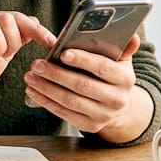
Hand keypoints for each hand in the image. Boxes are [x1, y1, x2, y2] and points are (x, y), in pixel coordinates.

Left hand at [23, 34, 143, 134]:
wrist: (118, 106)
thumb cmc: (112, 75)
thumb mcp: (120, 60)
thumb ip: (122, 46)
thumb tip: (130, 34)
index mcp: (126, 79)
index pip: (103, 68)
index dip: (83, 60)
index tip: (62, 53)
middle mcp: (117, 99)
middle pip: (83, 85)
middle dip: (56, 74)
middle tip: (37, 64)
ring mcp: (104, 115)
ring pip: (70, 101)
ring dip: (46, 88)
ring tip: (30, 76)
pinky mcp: (90, 126)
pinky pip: (64, 113)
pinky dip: (45, 101)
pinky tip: (33, 90)